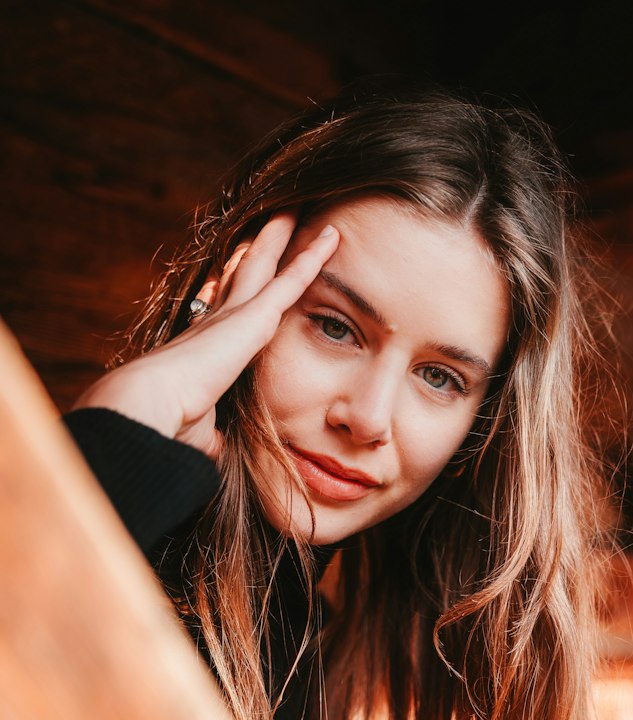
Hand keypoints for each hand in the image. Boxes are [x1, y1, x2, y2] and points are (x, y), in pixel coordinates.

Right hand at [74, 214, 339, 459]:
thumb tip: (215, 448)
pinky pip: (293, 279)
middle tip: (271, 222)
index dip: (234, 291)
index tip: (239, 273)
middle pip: (243, 275)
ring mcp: (236, 314)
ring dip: (282, 238)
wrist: (152, 410)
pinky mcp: (255, 316)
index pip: (225, 313)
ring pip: (266, 264)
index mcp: (205, 349)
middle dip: (258, 249)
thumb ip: (212, 434)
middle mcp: (218, 321)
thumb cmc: (168, 430)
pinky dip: (313, 257)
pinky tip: (333, 237)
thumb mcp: (199, 434)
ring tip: (298, 210)